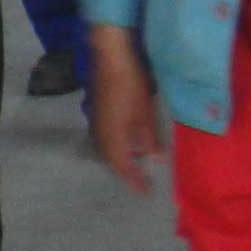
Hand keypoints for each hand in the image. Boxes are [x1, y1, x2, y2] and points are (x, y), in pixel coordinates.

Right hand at [86, 26, 168, 193]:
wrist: (110, 59)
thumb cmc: (130, 85)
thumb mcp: (145, 113)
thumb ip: (149, 138)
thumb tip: (155, 159)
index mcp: (113, 137)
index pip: (123, 166)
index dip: (134, 180)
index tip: (145, 191)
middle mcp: (101, 134)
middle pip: (111, 161)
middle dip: (125, 171)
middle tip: (140, 179)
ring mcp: (96, 122)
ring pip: (106, 149)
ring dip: (119, 159)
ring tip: (135, 162)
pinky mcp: (96, 112)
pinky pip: (104, 138)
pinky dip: (115, 146)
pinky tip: (126, 141)